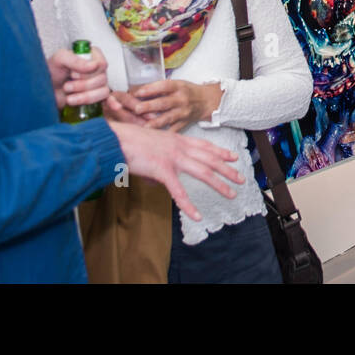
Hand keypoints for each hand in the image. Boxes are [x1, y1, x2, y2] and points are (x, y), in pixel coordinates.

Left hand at [48, 46, 109, 110]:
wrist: (44, 90)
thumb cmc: (50, 72)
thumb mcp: (59, 59)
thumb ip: (75, 59)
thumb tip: (94, 65)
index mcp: (91, 57)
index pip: (101, 63)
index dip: (88, 71)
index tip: (73, 74)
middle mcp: (97, 70)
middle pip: (102, 78)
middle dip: (83, 85)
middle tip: (67, 86)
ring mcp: (97, 85)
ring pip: (103, 91)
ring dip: (85, 97)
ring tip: (70, 98)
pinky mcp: (95, 98)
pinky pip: (108, 100)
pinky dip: (112, 103)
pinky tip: (114, 107)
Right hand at [107, 121, 243, 219]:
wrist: (113, 139)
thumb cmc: (126, 141)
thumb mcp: (149, 146)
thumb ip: (159, 160)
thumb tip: (159, 180)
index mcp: (176, 140)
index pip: (204, 145)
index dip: (220, 152)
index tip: (232, 157)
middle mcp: (178, 147)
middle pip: (209, 159)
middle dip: (227, 169)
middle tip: (241, 178)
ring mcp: (172, 158)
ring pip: (203, 172)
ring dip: (219, 184)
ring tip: (231, 194)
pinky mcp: (162, 170)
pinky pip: (178, 191)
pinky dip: (188, 205)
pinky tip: (197, 215)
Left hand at [124, 79, 222, 130]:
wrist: (208, 101)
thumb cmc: (189, 91)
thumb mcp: (178, 84)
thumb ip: (161, 88)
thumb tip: (139, 90)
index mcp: (179, 87)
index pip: (164, 86)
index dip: (151, 89)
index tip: (138, 92)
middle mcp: (181, 99)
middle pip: (164, 103)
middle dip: (149, 106)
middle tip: (137, 109)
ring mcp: (184, 112)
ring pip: (168, 118)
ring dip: (155, 122)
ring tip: (144, 126)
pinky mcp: (185, 123)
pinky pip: (175, 129)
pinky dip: (166, 133)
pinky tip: (156, 137)